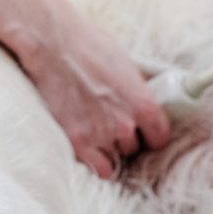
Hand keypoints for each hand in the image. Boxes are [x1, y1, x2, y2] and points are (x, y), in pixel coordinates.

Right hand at [0, 0, 171, 177]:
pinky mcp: (77, 142)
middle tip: (109, 124)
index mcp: (143, 104)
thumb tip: (145, 98)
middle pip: (134, 148)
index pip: (160, 137)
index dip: (150, 135)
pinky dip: (95, 163)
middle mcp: (125, 124)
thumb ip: (137, 89)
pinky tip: (89, 149)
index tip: (142, 132)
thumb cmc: (87, 45)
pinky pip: (98, 169)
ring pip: (115, 159)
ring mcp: (101, 135)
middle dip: (124, 138)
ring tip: (95, 133)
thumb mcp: (125, 63)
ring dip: (108, 150)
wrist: (52, 44)